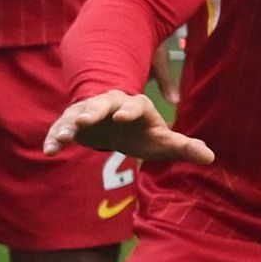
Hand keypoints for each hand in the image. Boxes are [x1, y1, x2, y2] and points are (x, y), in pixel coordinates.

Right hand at [44, 88, 211, 169]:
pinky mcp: (73, 123)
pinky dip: (55, 137)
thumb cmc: (145, 133)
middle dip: (93, 112)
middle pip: (101, 104)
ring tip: (62, 139)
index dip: (128, 111)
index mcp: (137, 106)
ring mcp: (90, 111)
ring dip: (68, 126)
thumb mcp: (163, 141)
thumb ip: (183, 147)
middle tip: (83, 121)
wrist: (119, 126)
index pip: (135, 106)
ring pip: (77, 115)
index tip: (122, 118)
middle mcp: (112, 104)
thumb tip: (210, 157)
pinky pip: (62, 128)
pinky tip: (50, 150)